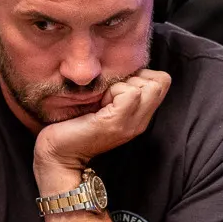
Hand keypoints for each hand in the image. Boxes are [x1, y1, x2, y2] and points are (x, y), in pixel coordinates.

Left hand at [33, 69, 169, 190]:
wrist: (59, 155)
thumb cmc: (74, 124)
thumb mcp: (105, 103)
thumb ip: (120, 89)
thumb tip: (123, 66)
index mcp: (140, 115)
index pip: (162, 81)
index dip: (141, 75)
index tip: (116, 87)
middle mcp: (141, 121)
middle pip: (161, 81)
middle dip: (135, 77)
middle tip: (110, 93)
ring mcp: (131, 123)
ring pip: (149, 86)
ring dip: (123, 85)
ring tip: (104, 100)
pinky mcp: (117, 122)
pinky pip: (131, 93)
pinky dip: (114, 91)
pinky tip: (99, 104)